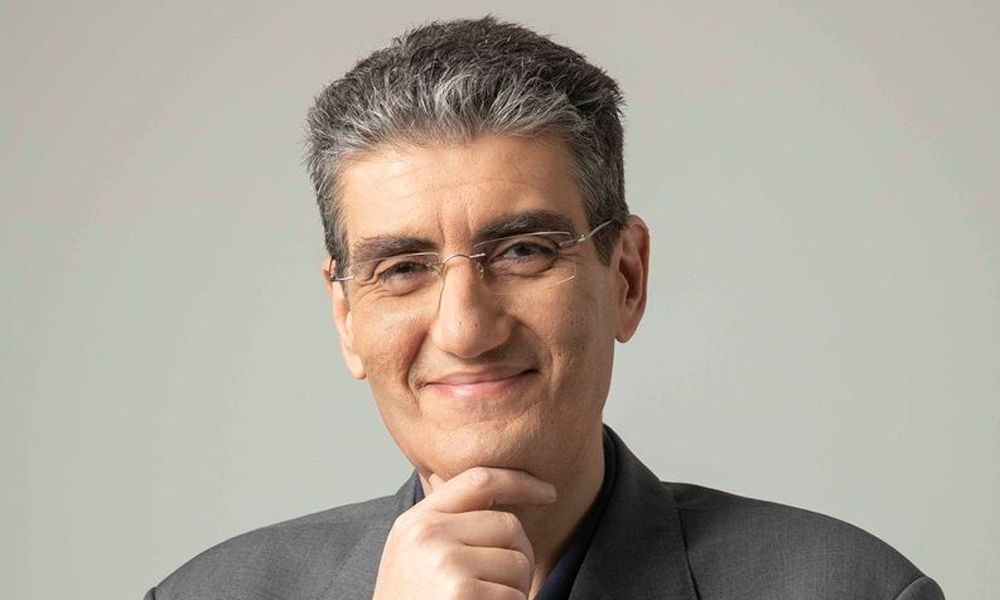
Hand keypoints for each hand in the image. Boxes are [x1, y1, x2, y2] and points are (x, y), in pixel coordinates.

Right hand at [371, 466, 556, 599]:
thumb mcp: (412, 556)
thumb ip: (444, 522)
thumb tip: (486, 487)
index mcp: (416, 522)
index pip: (479, 481)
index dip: (519, 482)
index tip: (547, 492)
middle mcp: (428, 535)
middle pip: (509, 525)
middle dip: (518, 556)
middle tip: (500, 585)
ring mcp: (445, 562)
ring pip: (518, 562)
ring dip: (514, 589)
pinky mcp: (462, 592)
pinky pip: (514, 594)